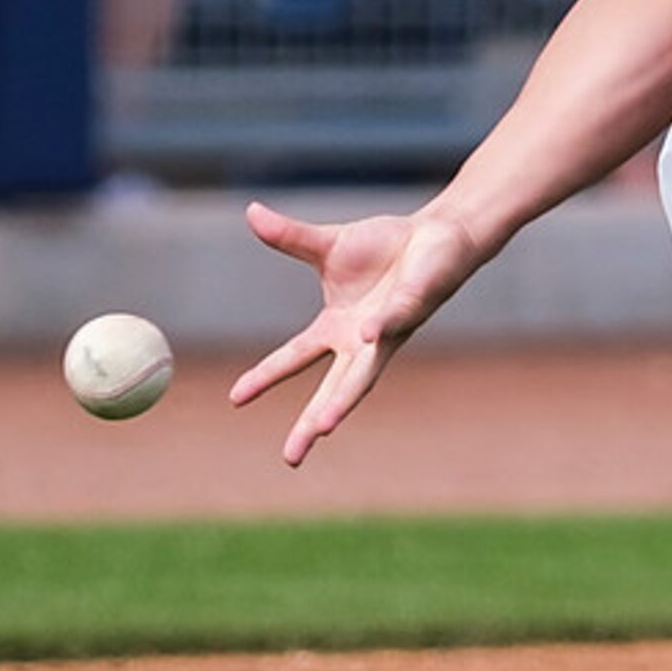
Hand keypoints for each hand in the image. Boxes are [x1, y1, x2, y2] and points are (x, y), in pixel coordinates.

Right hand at [230, 200, 485, 464]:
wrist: (436, 235)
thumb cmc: (385, 248)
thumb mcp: (328, 244)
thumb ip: (290, 237)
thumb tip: (250, 212)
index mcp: (335, 328)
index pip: (294, 358)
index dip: (265, 377)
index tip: (235, 398)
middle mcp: (360, 342)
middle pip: (332, 391)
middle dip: (310, 423)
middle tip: (291, 458)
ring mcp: (387, 332)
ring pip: (364, 376)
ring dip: (344, 399)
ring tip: (323, 425)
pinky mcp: (412, 310)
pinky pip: (393, 320)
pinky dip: (380, 328)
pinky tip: (366, 333)